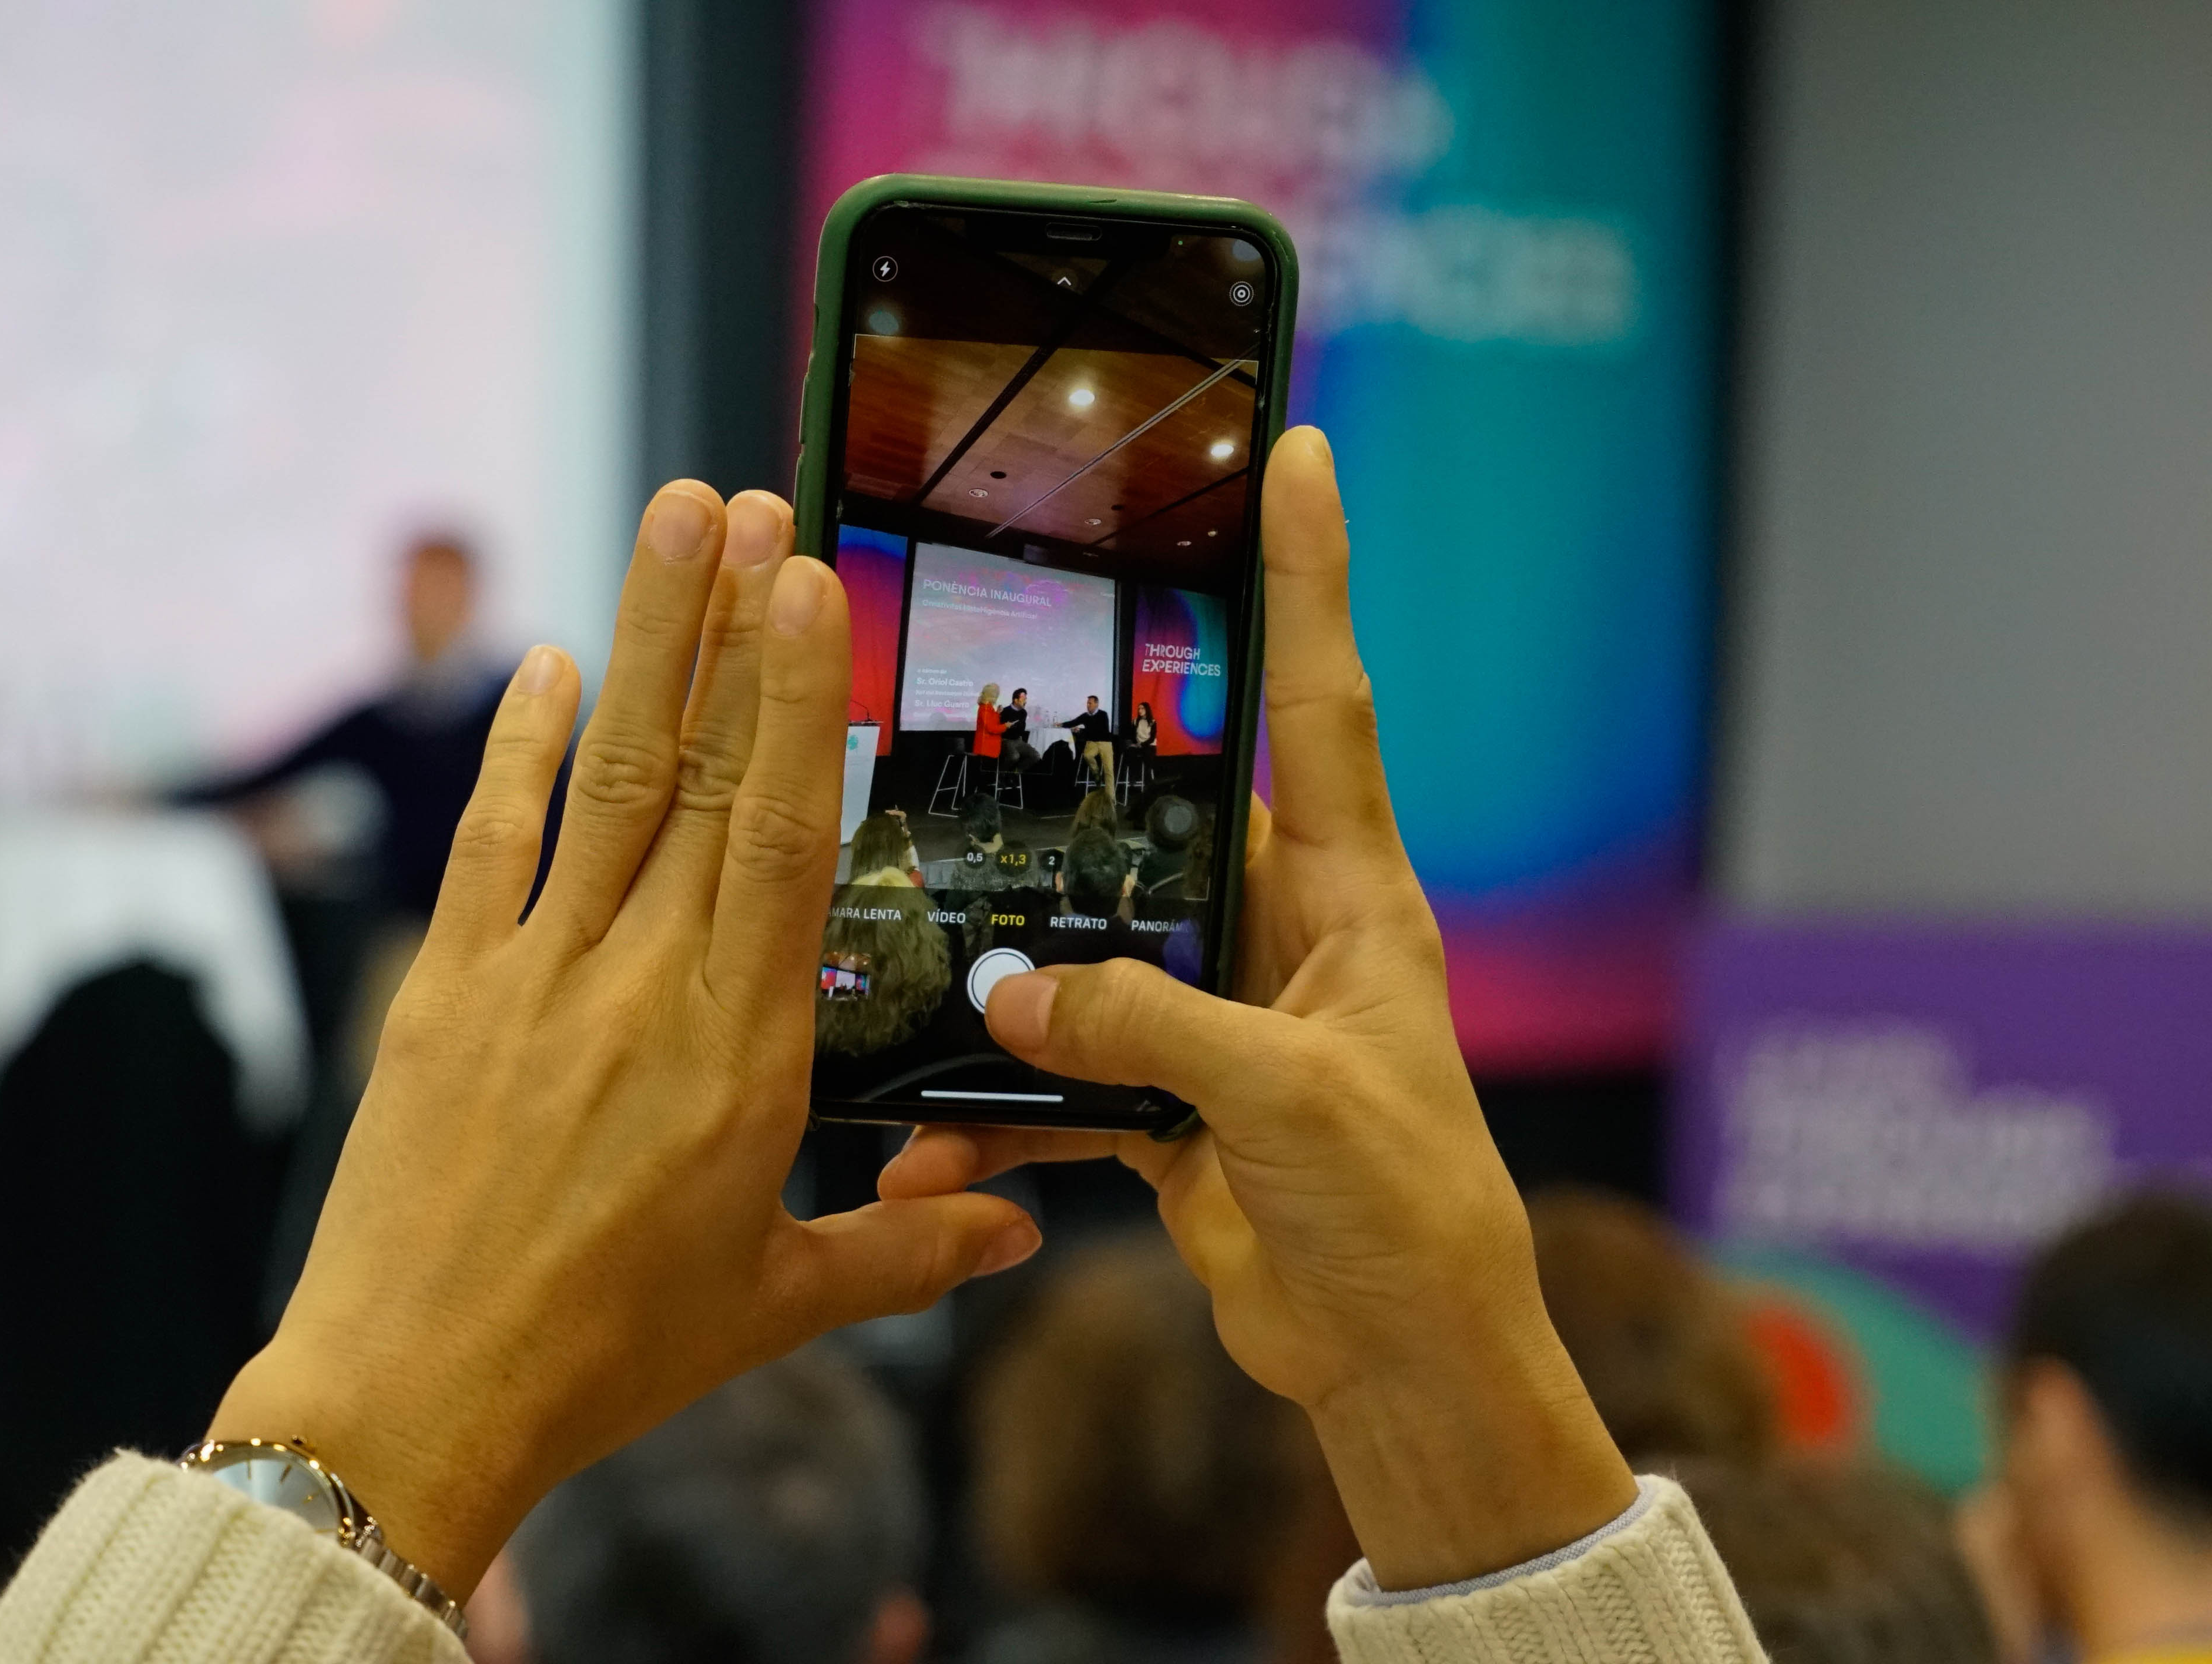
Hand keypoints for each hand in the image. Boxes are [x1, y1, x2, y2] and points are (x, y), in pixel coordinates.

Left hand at [211, 484, 1038, 1599]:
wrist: (413, 1400)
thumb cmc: (605, 1356)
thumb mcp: (776, 1302)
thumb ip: (910, 1254)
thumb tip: (1023, 1231)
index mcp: (741, 1051)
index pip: (784, 841)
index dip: (801, 703)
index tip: (816, 590)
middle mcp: (642, 987)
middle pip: (699, 773)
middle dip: (730, 626)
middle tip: (753, 500)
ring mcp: (533, 977)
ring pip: (607, 778)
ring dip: (645, 640)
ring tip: (673, 519)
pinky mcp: (445, 991)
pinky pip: (489, 842)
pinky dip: (521, 747)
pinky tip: (550, 662)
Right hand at [880, 428, 1633, 1587]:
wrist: (1401, 1364)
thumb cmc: (1405, 1218)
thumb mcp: (1285, 1100)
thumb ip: (1149, 1027)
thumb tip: (1013, 993)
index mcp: (1352, 900)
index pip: (1323, 702)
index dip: (1306, 577)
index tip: (1294, 452)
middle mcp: (1285, 934)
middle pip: (1180, 801)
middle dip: (1097, 747)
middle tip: (1008, 654)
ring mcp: (1223, 1014)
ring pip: (1098, 941)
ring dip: (1011, 965)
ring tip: (915, 946)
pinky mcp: (1175, 1098)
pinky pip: (1067, 1070)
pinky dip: (1001, 1106)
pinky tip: (933, 1144)